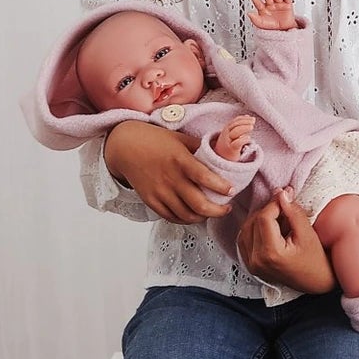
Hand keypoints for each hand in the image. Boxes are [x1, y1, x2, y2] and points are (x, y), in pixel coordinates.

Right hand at [104, 119, 236, 222]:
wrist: (126, 147)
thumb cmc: (156, 140)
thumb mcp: (181, 138)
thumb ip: (201, 148)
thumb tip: (223, 154)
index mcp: (180, 160)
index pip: (204, 177)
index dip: (220, 186)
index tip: (232, 190)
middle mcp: (170, 178)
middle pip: (198, 204)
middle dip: (217, 211)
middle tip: (227, 209)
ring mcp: (159, 192)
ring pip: (186, 215)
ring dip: (203, 218)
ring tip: (211, 213)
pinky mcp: (150, 200)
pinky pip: (171, 217)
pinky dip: (185, 219)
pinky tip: (193, 215)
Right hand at [211, 113, 258, 159]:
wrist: (221, 159)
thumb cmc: (229, 145)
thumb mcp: (233, 134)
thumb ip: (240, 126)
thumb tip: (248, 116)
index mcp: (226, 130)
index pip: (234, 121)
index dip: (243, 118)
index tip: (251, 117)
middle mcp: (225, 134)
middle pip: (234, 125)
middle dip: (244, 122)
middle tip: (253, 121)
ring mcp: (227, 142)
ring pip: (235, 132)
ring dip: (244, 128)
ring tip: (252, 127)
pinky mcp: (231, 150)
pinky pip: (237, 143)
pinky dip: (244, 139)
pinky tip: (249, 138)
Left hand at [236, 188, 335, 293]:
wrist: (315, 281)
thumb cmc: (315, 260)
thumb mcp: (307, 234)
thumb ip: (293, 212)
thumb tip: (282, 194)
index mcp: (271, 253)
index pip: (264, 217)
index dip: (274, 203)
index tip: (286, 196)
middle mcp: (256, 260)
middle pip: (252, 222)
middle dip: (268, 209)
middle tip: (284, 205)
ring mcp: (251, 264)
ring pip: (245, 229)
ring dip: (259, 218)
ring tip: (277, 217)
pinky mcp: (250, 264)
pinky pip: (244, 239)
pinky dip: (254, 228)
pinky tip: (268, 227)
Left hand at [249, 0, 297, 31]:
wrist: (283, 29)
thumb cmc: (271, 25)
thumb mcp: (261, 24)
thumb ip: (255, 19)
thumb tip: (249, 14)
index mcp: (263, 8)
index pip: (259, 3)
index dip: (256, 0)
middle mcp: (270, 4)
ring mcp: (278, 4)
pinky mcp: (287, 5)